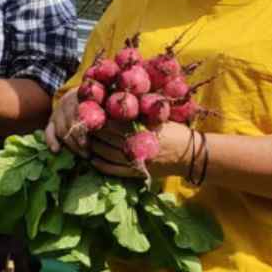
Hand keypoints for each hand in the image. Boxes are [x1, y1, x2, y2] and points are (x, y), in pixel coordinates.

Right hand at [43, 89, 139, 169]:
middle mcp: (67, 101)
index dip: (86, 128)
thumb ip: (124, 103)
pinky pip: (48, 130)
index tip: (92, 141)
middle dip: (79, 141)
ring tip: (84, 155)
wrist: (86, 89)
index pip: (81, 112)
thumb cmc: (106, 96)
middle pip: (70, 123)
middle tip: (89, 154)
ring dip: (70, 144)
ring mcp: (58, 110)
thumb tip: (147, 114)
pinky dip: (51, 140)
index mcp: (82, 94)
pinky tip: (56, 151)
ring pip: (61, 129)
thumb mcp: (114, 94)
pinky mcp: (52, 119)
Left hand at [47, 94, 191, 179]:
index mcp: (140, 128)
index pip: (111, 122)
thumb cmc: (174, 131)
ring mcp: (135, 160)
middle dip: (91, 132)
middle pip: (105, 138)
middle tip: (80, 126)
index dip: (97, 118)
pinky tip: (93, 160)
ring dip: (92, 148)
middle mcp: (135, 145)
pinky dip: (100, 165)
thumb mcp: (157, 117)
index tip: (87, 113)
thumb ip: (138, 111)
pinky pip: (113, 170)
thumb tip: (116, 98)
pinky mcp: (136, 173)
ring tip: (83, 141)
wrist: (191, 155)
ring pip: (105, 154)